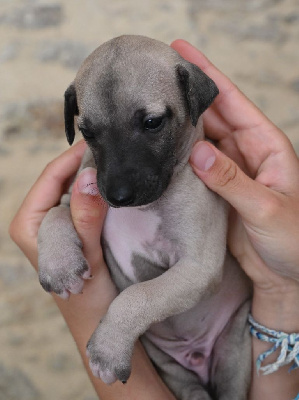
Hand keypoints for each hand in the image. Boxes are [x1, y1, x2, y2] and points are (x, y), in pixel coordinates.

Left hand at [9, 140, 173, 399]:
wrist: (100, 321)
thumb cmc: (90, 300)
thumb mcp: (89, 259)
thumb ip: (86, 220)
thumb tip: (89, 178)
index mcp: (29, 223)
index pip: (52, 175)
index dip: (77, 157)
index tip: (104, 144)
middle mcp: (39, 219)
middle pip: (63, 177)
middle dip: (89, 164)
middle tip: (119, 151)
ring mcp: (58, 221)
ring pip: (77, 186)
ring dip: (97, 176)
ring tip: (121, 164)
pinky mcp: (74, 225)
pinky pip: (86, 198)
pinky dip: (102, 190)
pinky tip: (119, 185)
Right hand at [172, 40, 298, 295]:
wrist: (287, 276)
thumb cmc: (294, 241)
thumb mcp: (267, 208)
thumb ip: (232, 180)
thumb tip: (197, 152)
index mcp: (266, 147)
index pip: (233, 102)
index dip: (208, 76)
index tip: (182, 52)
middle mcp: (246, 153)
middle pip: (212, 116)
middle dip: (187, 95)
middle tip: (156, 77)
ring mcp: (229, 171)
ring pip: (200, 140)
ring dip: (180, 125)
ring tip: (152, 107)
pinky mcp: (217, 190)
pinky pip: (194, 167)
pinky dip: (178, 157)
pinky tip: (160, 148)